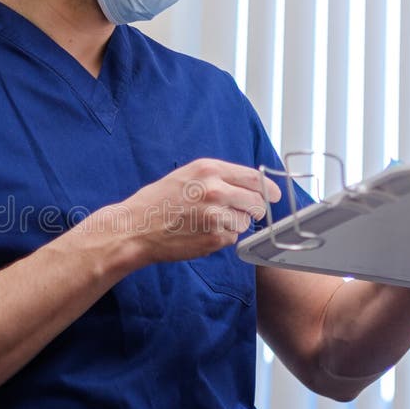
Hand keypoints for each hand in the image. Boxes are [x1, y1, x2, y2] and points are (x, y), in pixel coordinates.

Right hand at [103, 158, 281, 265]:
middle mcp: (215, 189)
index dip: (267, 188)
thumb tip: (250, 185)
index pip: (253, 178)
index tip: (273, 195)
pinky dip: (221, 239)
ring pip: (244, 222)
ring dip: (233, 225)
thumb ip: (218, 177)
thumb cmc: (158, 202)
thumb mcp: (187, 176)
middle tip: (243, 214)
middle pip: (256, 201)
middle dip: (253, 209)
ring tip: (208, 223)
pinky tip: (201, 234)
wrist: (135, 227)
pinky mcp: (214, 237)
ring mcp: (216, 215)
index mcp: (208, 169)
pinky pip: (231, 239)